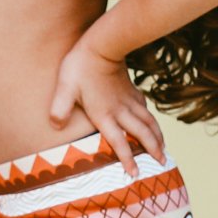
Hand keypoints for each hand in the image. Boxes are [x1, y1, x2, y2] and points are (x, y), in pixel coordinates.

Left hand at [51, 41, 165, 176]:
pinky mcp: (132, 91)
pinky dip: (152, 121)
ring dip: (157, 137)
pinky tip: (153, 125)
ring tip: (163, 150)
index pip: (119, 142)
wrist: (103, 44)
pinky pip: (146, 110)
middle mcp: (121, 110)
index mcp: (105, 114)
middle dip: (153, 150)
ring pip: (149, 123)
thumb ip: (59, 109)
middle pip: (142, 134)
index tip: (136, 174)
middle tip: (162, 163)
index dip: (128, 159)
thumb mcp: (64, 88)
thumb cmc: (81, 66)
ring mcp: (129, 100)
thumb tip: (54, 126)